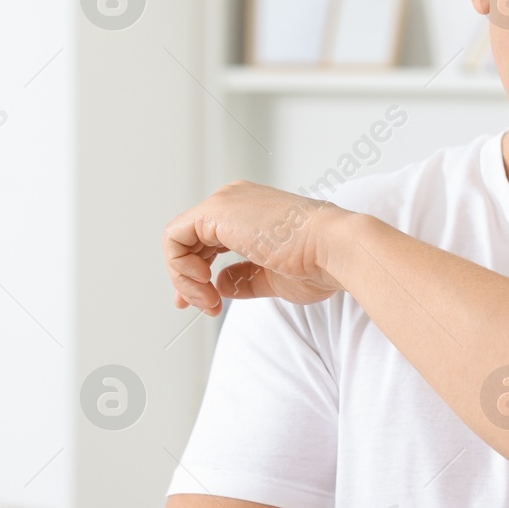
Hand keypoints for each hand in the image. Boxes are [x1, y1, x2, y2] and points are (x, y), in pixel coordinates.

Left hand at [162, 181, 357, 315]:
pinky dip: (180, 266)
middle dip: (187, 280)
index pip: (207, 242)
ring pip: (178, 240)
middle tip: (203, 306)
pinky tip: (203, 283)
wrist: (334, 250)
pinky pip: (174, 238)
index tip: (207, 302)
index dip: (197, 274)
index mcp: (250, 213)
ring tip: (208, 300)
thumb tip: (218, 285)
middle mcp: (234, 201)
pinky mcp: (216, 211)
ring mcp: (225, 203)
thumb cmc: (317, 264)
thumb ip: (241, 279)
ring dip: (185, 278)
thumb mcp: (270, 278)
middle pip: (189, 241)